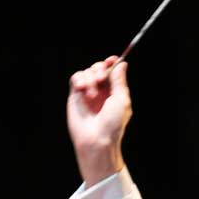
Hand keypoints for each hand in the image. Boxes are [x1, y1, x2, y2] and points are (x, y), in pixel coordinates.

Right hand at [67, 56, 131, 186]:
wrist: (96, 139)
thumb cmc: (113, 124)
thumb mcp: (122, 100)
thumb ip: (120, 81)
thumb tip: (122, 64)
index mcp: (115, 92)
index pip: (112, 72)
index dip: (112, 64)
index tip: (113, 59)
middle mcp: (102, 91)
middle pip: (99, 68)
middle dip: (100, 69)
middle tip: (101, 78)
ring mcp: (88, 93)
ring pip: (87, 71)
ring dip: (90, 77)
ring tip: (92, 93)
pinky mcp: (75, 95)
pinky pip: (76, 78)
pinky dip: (80, 80)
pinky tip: (83, 90)